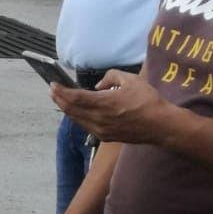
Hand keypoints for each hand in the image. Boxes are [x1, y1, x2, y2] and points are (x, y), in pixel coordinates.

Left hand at [50, 70, 171, 145]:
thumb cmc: (148, 100)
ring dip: (66, 109)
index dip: (61, 92)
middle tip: (53, 91)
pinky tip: (76, 112)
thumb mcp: (131, 80)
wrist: (159, 125)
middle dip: (59, 100)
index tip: (53, 85)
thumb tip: (98, 85)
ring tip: (60, 100)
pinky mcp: (104, 137)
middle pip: (71, 110)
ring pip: (76, 119)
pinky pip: (85, 126)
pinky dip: (77, 117)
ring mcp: (100, 130)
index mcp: (104, 103)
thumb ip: (111, 77)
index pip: (75, 97)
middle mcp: (98, 118)